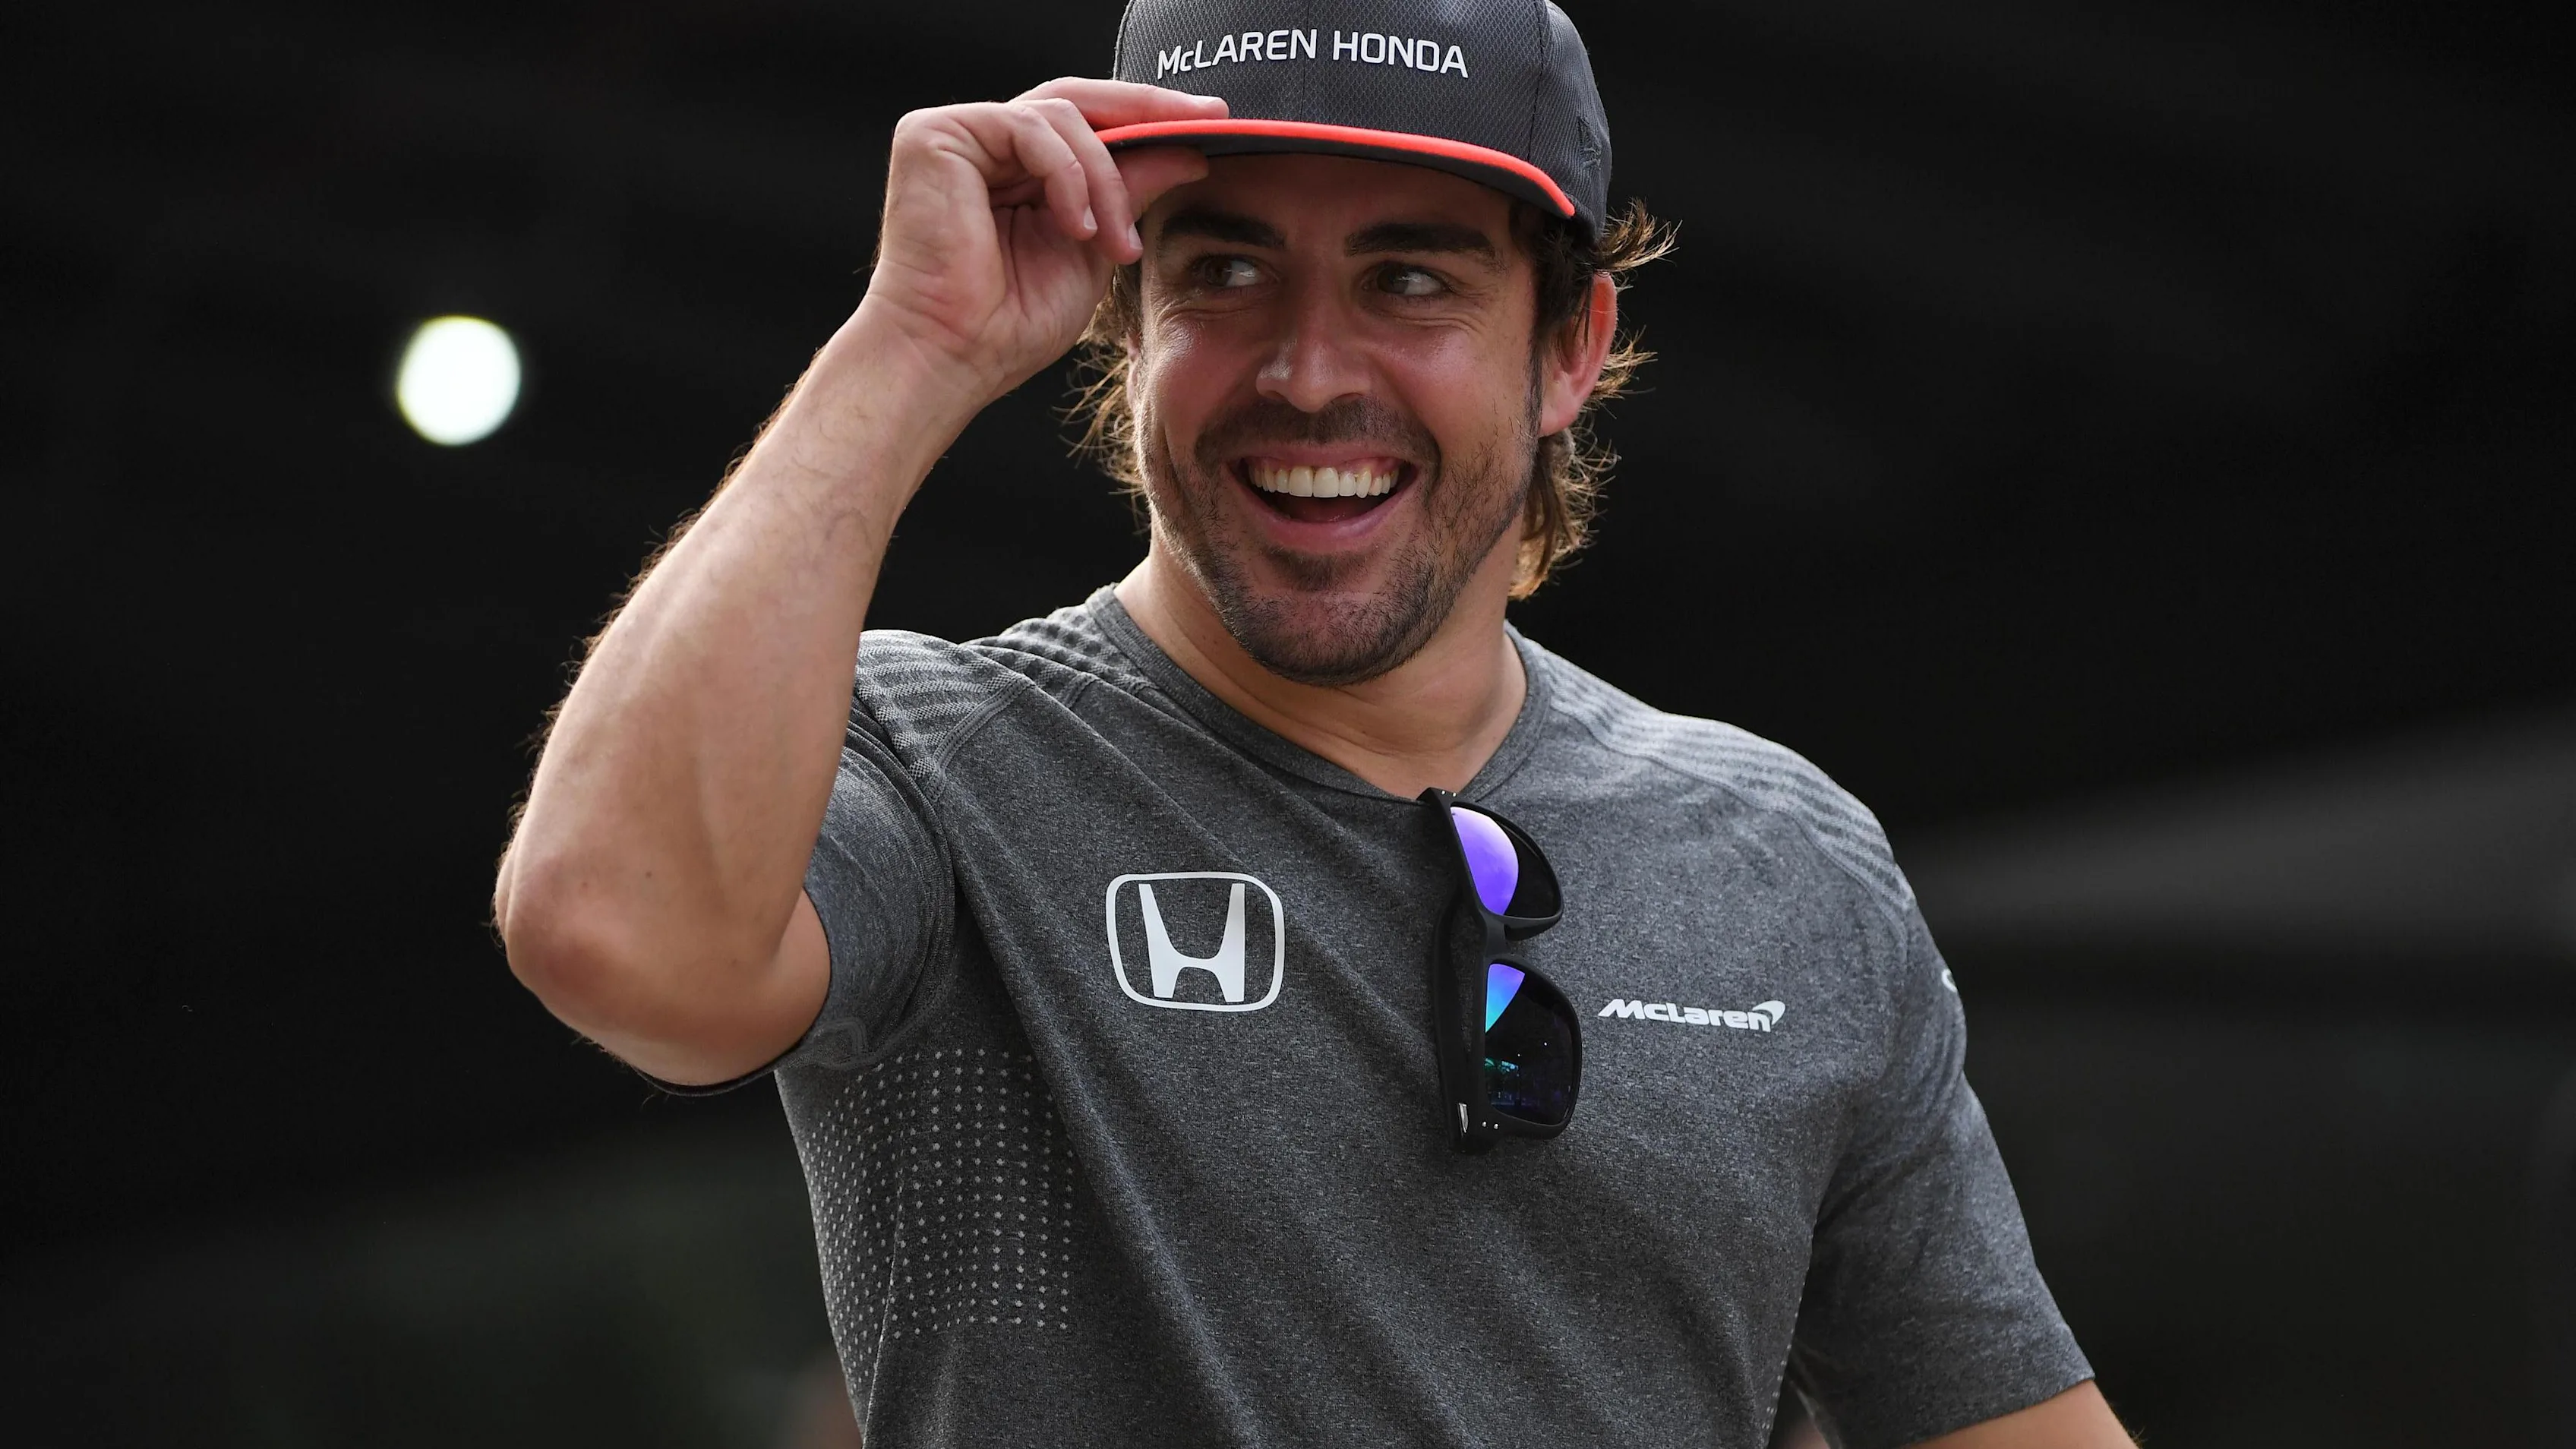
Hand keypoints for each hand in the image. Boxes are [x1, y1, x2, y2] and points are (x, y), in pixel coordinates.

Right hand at [858, 78, 1224, 406]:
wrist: (954, 356)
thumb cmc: (1009, 323)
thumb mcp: (1095, 247)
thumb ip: (1129, 193)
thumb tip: (1187, 150)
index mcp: (1017, 169)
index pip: (1087, 121)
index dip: (1148, 115)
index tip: (1211, 121)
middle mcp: (985, 144)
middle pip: (1076, 99)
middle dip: (1148, 108)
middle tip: (1205, 118)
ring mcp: (958, 134)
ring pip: (1062, 116)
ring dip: (1104, 180)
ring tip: (1113, 244)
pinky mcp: (934, 135)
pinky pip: (1028, 127)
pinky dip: (1067, 176)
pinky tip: (1075, 228)